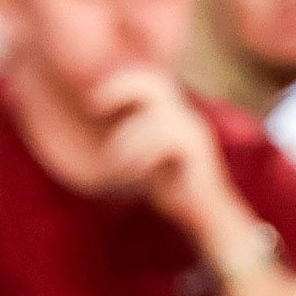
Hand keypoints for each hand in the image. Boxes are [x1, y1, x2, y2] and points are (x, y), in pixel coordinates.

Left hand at [91, 67, 240, 233]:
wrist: (206, 216)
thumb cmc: (170, 187)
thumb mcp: (141, 156)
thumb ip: (129, 136)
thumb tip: (90, 120)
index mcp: (171, 115)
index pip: (148, 80)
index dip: (118, 82)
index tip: (91, 104)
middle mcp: (184, 117)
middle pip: (155, 82)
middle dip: (120, 88)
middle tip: (94, 106)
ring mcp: (193, 132)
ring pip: (154, 117)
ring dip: (125, 141)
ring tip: (114, 165)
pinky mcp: (198, 150)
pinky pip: (164, 138)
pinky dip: (140, 154)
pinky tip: (131, 172)